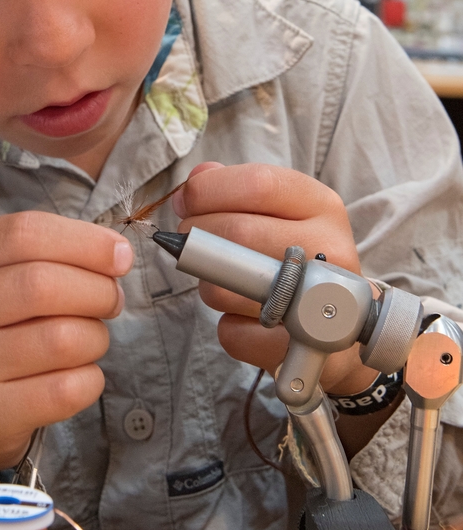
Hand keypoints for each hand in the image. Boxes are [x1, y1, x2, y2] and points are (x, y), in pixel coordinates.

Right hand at [0, 211, 130, 472]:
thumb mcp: (5, 280)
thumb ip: (53, 256)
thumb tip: (117, 254)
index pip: (24, 233)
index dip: (84, 240)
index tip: (121, 257)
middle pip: (43, 283)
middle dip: (98, 291)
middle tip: (112, 303)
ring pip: (61, 339)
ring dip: (96, 338)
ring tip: (89, 342)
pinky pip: (65, 390)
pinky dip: (90, 381)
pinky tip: (78, 377)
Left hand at [173, 162, 376, 396]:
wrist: (343, 321)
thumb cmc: (297, 255)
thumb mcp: (277, 209)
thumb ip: (232, 186)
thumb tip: (192, 184)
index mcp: (321, 204)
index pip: (257, 184)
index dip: (206, 192)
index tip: (185, 204)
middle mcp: (328, 247)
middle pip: (237, 233)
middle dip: (196, 239)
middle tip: (192, 245)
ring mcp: (320, 299)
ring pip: (226, 287)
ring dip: (210, 285)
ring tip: (227, 282)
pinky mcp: (301, 345)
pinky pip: (234, 333)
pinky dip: (228, 326)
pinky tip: (246, 317)